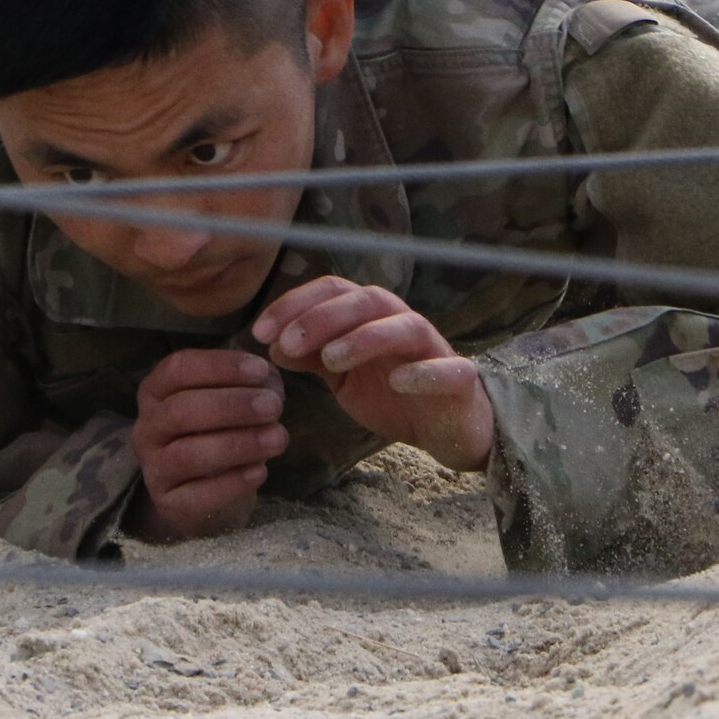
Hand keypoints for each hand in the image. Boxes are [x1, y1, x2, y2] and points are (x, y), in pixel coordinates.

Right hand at [126, 349, 287, 542]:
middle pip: (180, 410)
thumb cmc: (219, 432)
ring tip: (276, 438)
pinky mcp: (169, 503)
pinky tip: (260, 471)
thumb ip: (249, 385)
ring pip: (187, 455)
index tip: (260, 370)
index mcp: (156, 391)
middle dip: (231, 406)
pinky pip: (197, 496)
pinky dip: (232, 483)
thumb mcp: (231, 400)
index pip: (178, 369)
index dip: (219, 367)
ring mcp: (154, 468)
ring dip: (237, 444)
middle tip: (273, 406)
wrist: (207, 492)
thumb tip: (270, 382)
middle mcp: (147, 427)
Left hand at [251, 277, 493, 470]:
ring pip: (405, 326)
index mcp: (371, 316)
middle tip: (287, 344)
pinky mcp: (459, 381)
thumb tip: (272, 345)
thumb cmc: (393, 393)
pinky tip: (397, 382)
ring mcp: (433, 349)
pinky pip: (448, 369)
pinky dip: (424, 372)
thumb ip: (311, 356)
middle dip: (322, 318)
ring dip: (366, 337)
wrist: (447, 427)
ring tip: (331, 358)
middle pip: (366, 301)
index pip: (333, 291)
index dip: (294, 305)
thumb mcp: (342, 377)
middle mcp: (402, 322)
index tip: (259, 331)